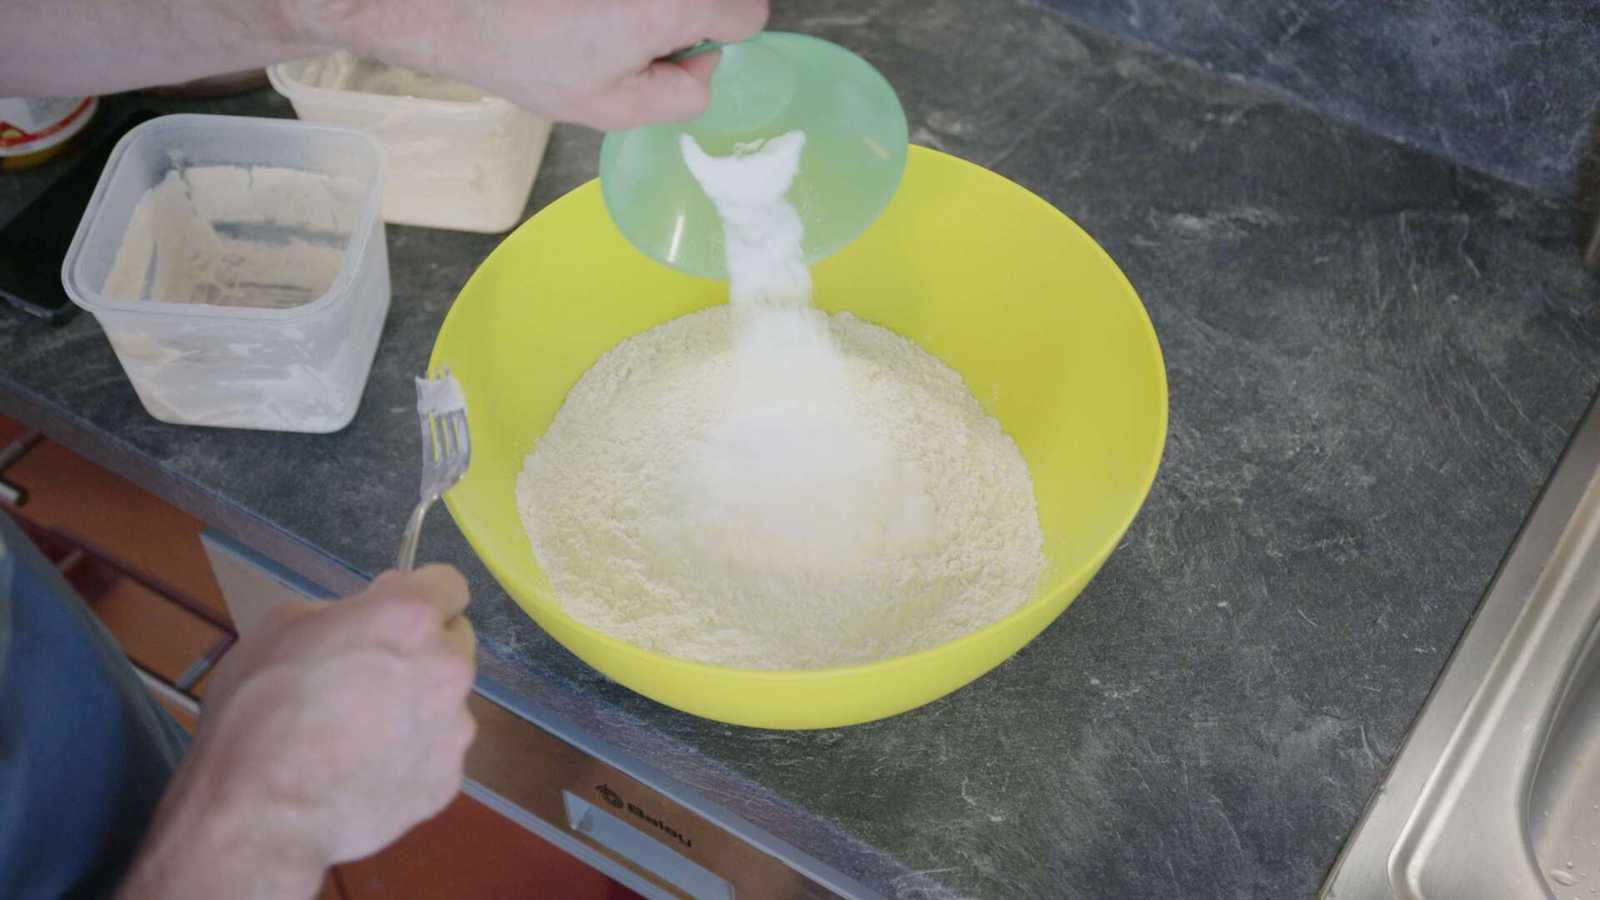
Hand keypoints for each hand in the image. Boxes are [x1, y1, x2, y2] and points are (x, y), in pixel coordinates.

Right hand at [119, 566, 476, 898]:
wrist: (262, 813)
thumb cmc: (260, 708)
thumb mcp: (283, 626)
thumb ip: (347, 608)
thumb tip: (380, 606)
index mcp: (411, 618)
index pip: (449, 584)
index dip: (419, 594)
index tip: (392, 611)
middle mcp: (449, 667)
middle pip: (455, 641)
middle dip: (423, 648)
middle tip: (370, 672)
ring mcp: (455, 728)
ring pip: (447, 700)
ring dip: (418, 704)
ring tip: (358, 732)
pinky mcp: (449, 779)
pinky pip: (436, 752)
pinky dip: (411, 754)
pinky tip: (364, 769)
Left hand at [307, 0, 769, 128]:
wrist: (452, 5)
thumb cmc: (523, 53)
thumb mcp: (612, 107)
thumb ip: (682, 95)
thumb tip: (700, 68)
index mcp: (676, 3)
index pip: (749, 14)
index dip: (717, 42)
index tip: (674, 54)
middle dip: (683, 19)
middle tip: (624, 39)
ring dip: (647, 9)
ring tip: (594, 19)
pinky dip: (620, 2)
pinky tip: (579, 9)